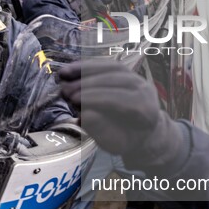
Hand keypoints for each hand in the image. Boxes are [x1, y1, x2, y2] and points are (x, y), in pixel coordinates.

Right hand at [59, 61, 182, 167]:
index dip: (96, 98)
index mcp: (146, 110)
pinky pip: (106, 64)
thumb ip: (101, 130)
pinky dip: (87, 65)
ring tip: (62, 75)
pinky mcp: (126, 71)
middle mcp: (145, 89)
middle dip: (87, 84)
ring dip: (84, 70)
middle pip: (115, 80)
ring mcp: (136, 77)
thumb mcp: (113, 143)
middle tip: (63, 91)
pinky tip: (70, 70)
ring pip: (110, 68)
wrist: (140, 131)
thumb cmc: (125, 140)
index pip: (120, 99)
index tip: (73, 100)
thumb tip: (84, 116)